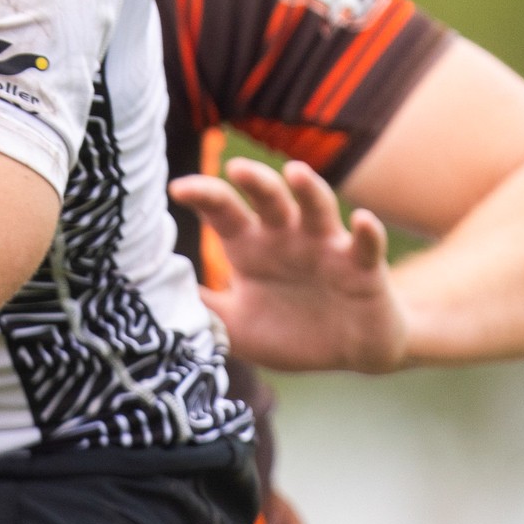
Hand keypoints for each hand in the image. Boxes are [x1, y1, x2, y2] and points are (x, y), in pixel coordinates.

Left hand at [171, 155, 404, 373]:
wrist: (350, 355)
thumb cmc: (291, 334)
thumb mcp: (238, 329)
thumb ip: (205, 312)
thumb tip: (155, 298)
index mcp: (251, 248)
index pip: (223, 213)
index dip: (203, 196)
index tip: (177, 188)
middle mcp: (287, 239)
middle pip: (269, 200)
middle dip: (254, 181)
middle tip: (236, 167)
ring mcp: (327, 250)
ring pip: (317, 209)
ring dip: (309, 190)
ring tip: (296, 173)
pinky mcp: (363, 269)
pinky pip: (367, 247)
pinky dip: (367, 233)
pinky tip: (362, 220)